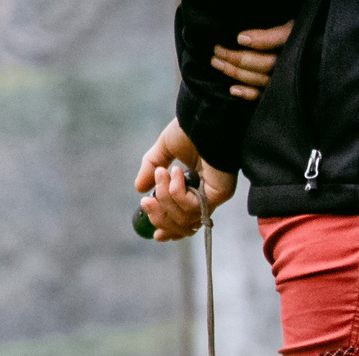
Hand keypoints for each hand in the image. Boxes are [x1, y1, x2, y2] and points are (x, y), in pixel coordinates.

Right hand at [135, 119, 236, 241]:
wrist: (204, 119)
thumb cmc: (188, 130)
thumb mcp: (163, 151)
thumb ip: (151, 169)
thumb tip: (138, 188)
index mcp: (193, 189)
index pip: (183, 221)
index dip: (169, 230)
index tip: (155, 235)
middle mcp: (205, 197)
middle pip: (181, 226)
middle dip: (159, 215)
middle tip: (146, 201)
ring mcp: (213, 197)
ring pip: (184, 218)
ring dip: (165, 197)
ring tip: (163, 173)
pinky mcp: (219, 194)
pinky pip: (192, 207)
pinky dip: (177, 191)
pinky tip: (178, 173)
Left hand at [209, 21, 291, 99]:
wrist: (296, 52)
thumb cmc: (286, 35)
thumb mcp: (284, 28)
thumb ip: (269, 34)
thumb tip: (241, 39)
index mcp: (292, 44)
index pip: (278, 42)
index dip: (261, 41)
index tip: (239, 39)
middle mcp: (289, 64)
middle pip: (265, 64)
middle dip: (238, 58)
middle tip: (217, 50)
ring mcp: (282, 80)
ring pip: (259, 79)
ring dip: (235, 72)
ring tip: (217, 63)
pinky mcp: (275, 91)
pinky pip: (261, 95)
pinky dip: (247, 93)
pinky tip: (233, 89)